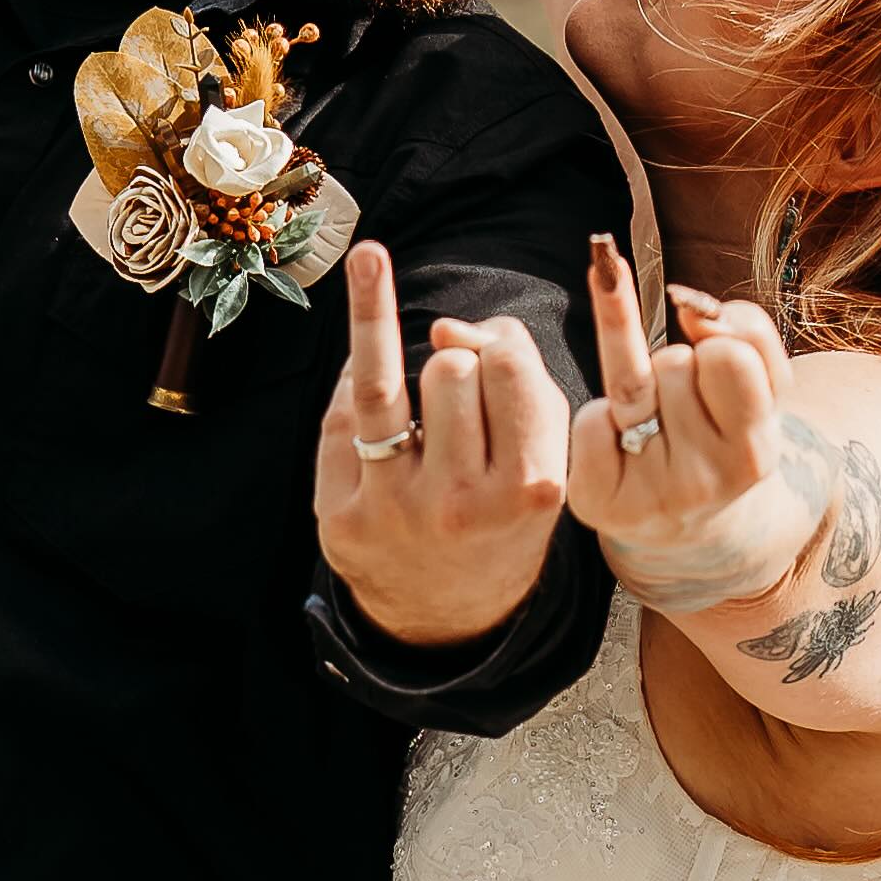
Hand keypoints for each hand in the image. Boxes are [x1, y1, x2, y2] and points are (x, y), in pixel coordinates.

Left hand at [316, 237, 569, 642]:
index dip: (500, 344)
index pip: (510, 365)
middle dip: (453, 361)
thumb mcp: (540, 456)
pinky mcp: (342, 517)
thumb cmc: (500, 512)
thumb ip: (516, 375)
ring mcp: (396, 512)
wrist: (448, 618)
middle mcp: (463, 504)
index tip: (497, 354)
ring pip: (384, 379)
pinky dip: (353, 374)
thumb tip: (444, 325)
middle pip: (450, 367)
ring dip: (384, 327)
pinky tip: (361, 357)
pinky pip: (340, 412)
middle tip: (455, 394)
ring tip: (369, 261)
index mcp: (531, 487)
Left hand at [565, 239, 830, 616]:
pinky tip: (620, 449)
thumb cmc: (722, 435)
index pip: (729, 354)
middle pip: (675, 361)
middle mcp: (705, 484)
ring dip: (642, 386)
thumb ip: (750, 333)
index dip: (719, 347)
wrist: (688, 527)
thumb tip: (690, 307)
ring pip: (632, 379)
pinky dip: (600, 419)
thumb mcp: (762, 389)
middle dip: (678, 368)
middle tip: (686, 411)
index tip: (718, 369)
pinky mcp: (597, 502)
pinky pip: (591, 417)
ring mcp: (648, 497)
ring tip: (656, 428)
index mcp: (753, 455)